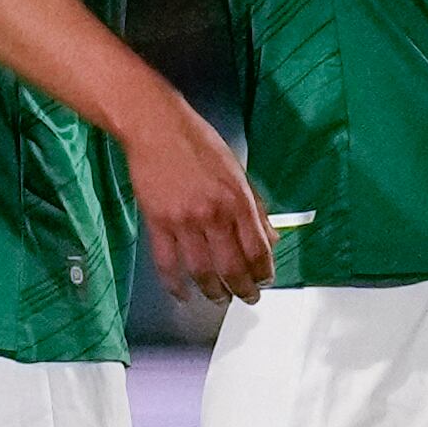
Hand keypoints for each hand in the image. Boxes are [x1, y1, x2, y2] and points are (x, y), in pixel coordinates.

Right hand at [124, 99, 273, 307]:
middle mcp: (213, 214)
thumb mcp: (237, 170)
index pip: (257, 249)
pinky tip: (182, 295)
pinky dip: (175, 285)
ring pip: (202, 271)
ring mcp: (183, 221)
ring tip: (219, 299)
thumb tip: (271, 237)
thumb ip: (255, 206)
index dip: (263, 272)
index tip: (265, 281)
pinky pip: (167, 264)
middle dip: (243, 289)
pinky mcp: (157, 223)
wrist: (156, 127)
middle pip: (232, 267)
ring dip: (213, 292)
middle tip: (247, 298)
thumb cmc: (198, 143)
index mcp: (237, 199)